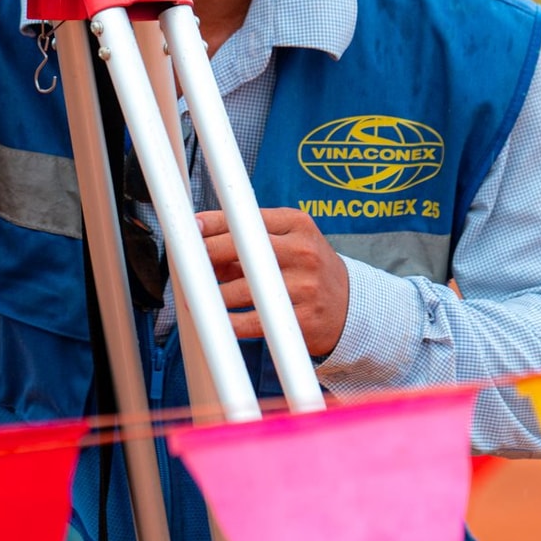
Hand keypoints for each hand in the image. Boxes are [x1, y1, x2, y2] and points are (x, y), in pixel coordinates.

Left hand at [195, 208, 350, 358]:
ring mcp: (305, 286)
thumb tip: (202, 243)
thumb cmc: (309, 268)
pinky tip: (218, 320)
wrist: (351, 306)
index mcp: (297, 224)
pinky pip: (253, 321)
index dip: (214, 223)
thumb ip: (252, 238)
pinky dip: (229, 321)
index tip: (191, 228)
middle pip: (242, 248)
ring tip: (199, 296)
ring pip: (242, 288)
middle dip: (208, 255)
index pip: (247, 218)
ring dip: (213, 293)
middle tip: (189, 263)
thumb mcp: (291, 240)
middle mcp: (303, 251)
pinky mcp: (302, 319)